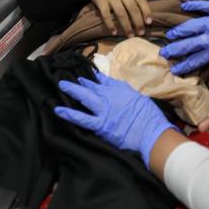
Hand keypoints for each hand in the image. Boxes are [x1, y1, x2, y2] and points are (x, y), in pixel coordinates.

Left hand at [56, 71, 174, 166]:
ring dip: (72, 90)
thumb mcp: (139, 98)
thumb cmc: (149, 116)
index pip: (104, 81)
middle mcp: (109, 97)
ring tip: (61, 86)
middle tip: (69, 80)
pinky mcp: (99, 124)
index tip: (88, 77)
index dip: (95, 79)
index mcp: (120, 90)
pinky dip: (69, 114)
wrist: (150, 131)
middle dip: (80, 83)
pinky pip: (81, 118)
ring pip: (84, 97)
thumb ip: (125, 92)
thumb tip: (116, 88)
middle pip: (92, 87)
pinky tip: (58, 110)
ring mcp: (103, 110)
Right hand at [76, 0, 152, 37]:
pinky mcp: (100, 0)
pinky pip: (106, 14)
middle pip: (132, 8)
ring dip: (126, 26)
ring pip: (121, 12)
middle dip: (137, 22)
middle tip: (140, 33)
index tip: (149, 23)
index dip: (146, 11)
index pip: (141, 0)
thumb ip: (135, 0)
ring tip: (130, 35)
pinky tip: (114, 32)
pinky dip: (110, 24)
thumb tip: (146, 18)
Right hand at [160, 1, 208, 74]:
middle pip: (189, 44)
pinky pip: (203, 6)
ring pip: (191, 26)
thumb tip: (205, 56)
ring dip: (179, 30)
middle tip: (163, 52)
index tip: (173, 69)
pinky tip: (183, 6)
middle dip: (175, 49)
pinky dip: (193, 5)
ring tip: (169, 34)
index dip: (184, 66)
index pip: (196, 60)